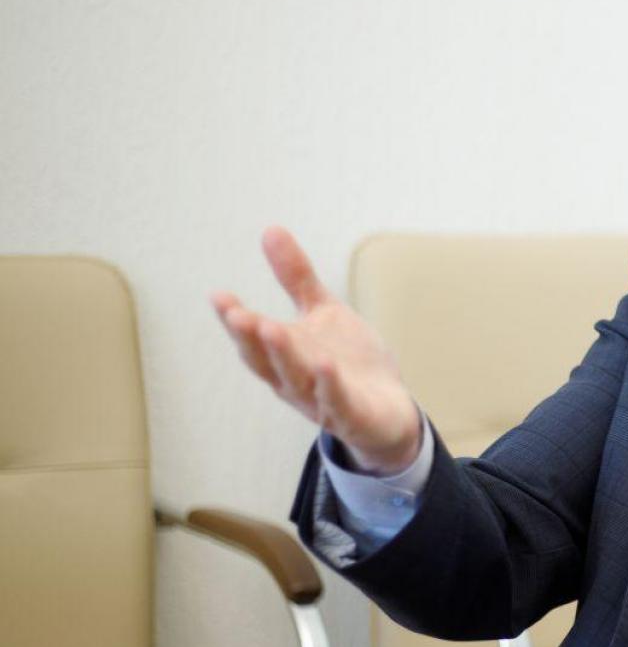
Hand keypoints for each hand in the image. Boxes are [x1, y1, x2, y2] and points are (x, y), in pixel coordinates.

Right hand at [212, 227, 421, 473]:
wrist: (389, 411)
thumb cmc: (348, 361)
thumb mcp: (323, 312)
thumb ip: (296, 277)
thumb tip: (270, 229)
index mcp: (283, 357)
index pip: (252, 340)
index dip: (234, 320)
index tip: (218, 296)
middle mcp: (295, 382)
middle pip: (267, 362)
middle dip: (251, 338)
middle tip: (237, 314)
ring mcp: (321, 402)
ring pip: (297, 380)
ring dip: (283, 356)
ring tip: (272, 328)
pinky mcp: (352, 416)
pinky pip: (338, 402)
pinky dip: (330, 386)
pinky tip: (326, 365)